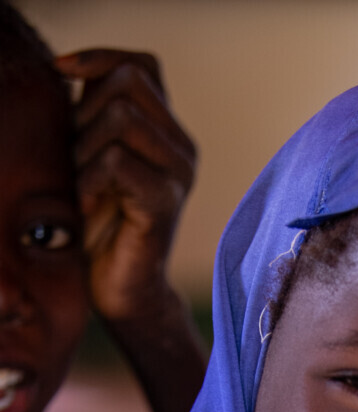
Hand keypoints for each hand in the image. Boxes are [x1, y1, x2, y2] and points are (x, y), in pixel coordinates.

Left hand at [54, 50, 195, 324]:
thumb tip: (69, 68)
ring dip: (85, 148)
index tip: (59, 72)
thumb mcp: (91, 154)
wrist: (120, 290)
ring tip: (84, 184)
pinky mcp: (166, 203)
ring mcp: (179, 176)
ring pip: (122, 118)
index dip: (99, 58)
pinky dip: (90, 180)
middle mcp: (182, 149)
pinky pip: (117, 161)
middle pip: (128, 84)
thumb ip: (92, 114)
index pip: (140, 65)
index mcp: (167, 132)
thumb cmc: (100, 225)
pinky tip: (90, 205)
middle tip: (77, 157)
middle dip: (85, 112)